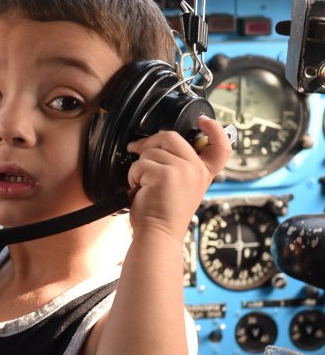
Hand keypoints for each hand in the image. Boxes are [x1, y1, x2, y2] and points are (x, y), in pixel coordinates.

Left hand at [125, 115, 230, 240]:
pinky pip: (139, 164)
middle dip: (149, 142)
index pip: (221, 146)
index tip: (203, 120)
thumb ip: (180, 166)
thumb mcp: (182, 186)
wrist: (159, 234)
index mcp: (204, 172)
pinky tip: (139, 189)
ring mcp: (182, 170)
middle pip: (171, 137)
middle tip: (137, 151)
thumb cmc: (163, 212)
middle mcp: (197, 169)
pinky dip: (133, 176)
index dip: (215, 129)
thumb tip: (156, 143)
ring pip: (151, 150)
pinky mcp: (164, 174)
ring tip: (143, 184)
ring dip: (139, 166)